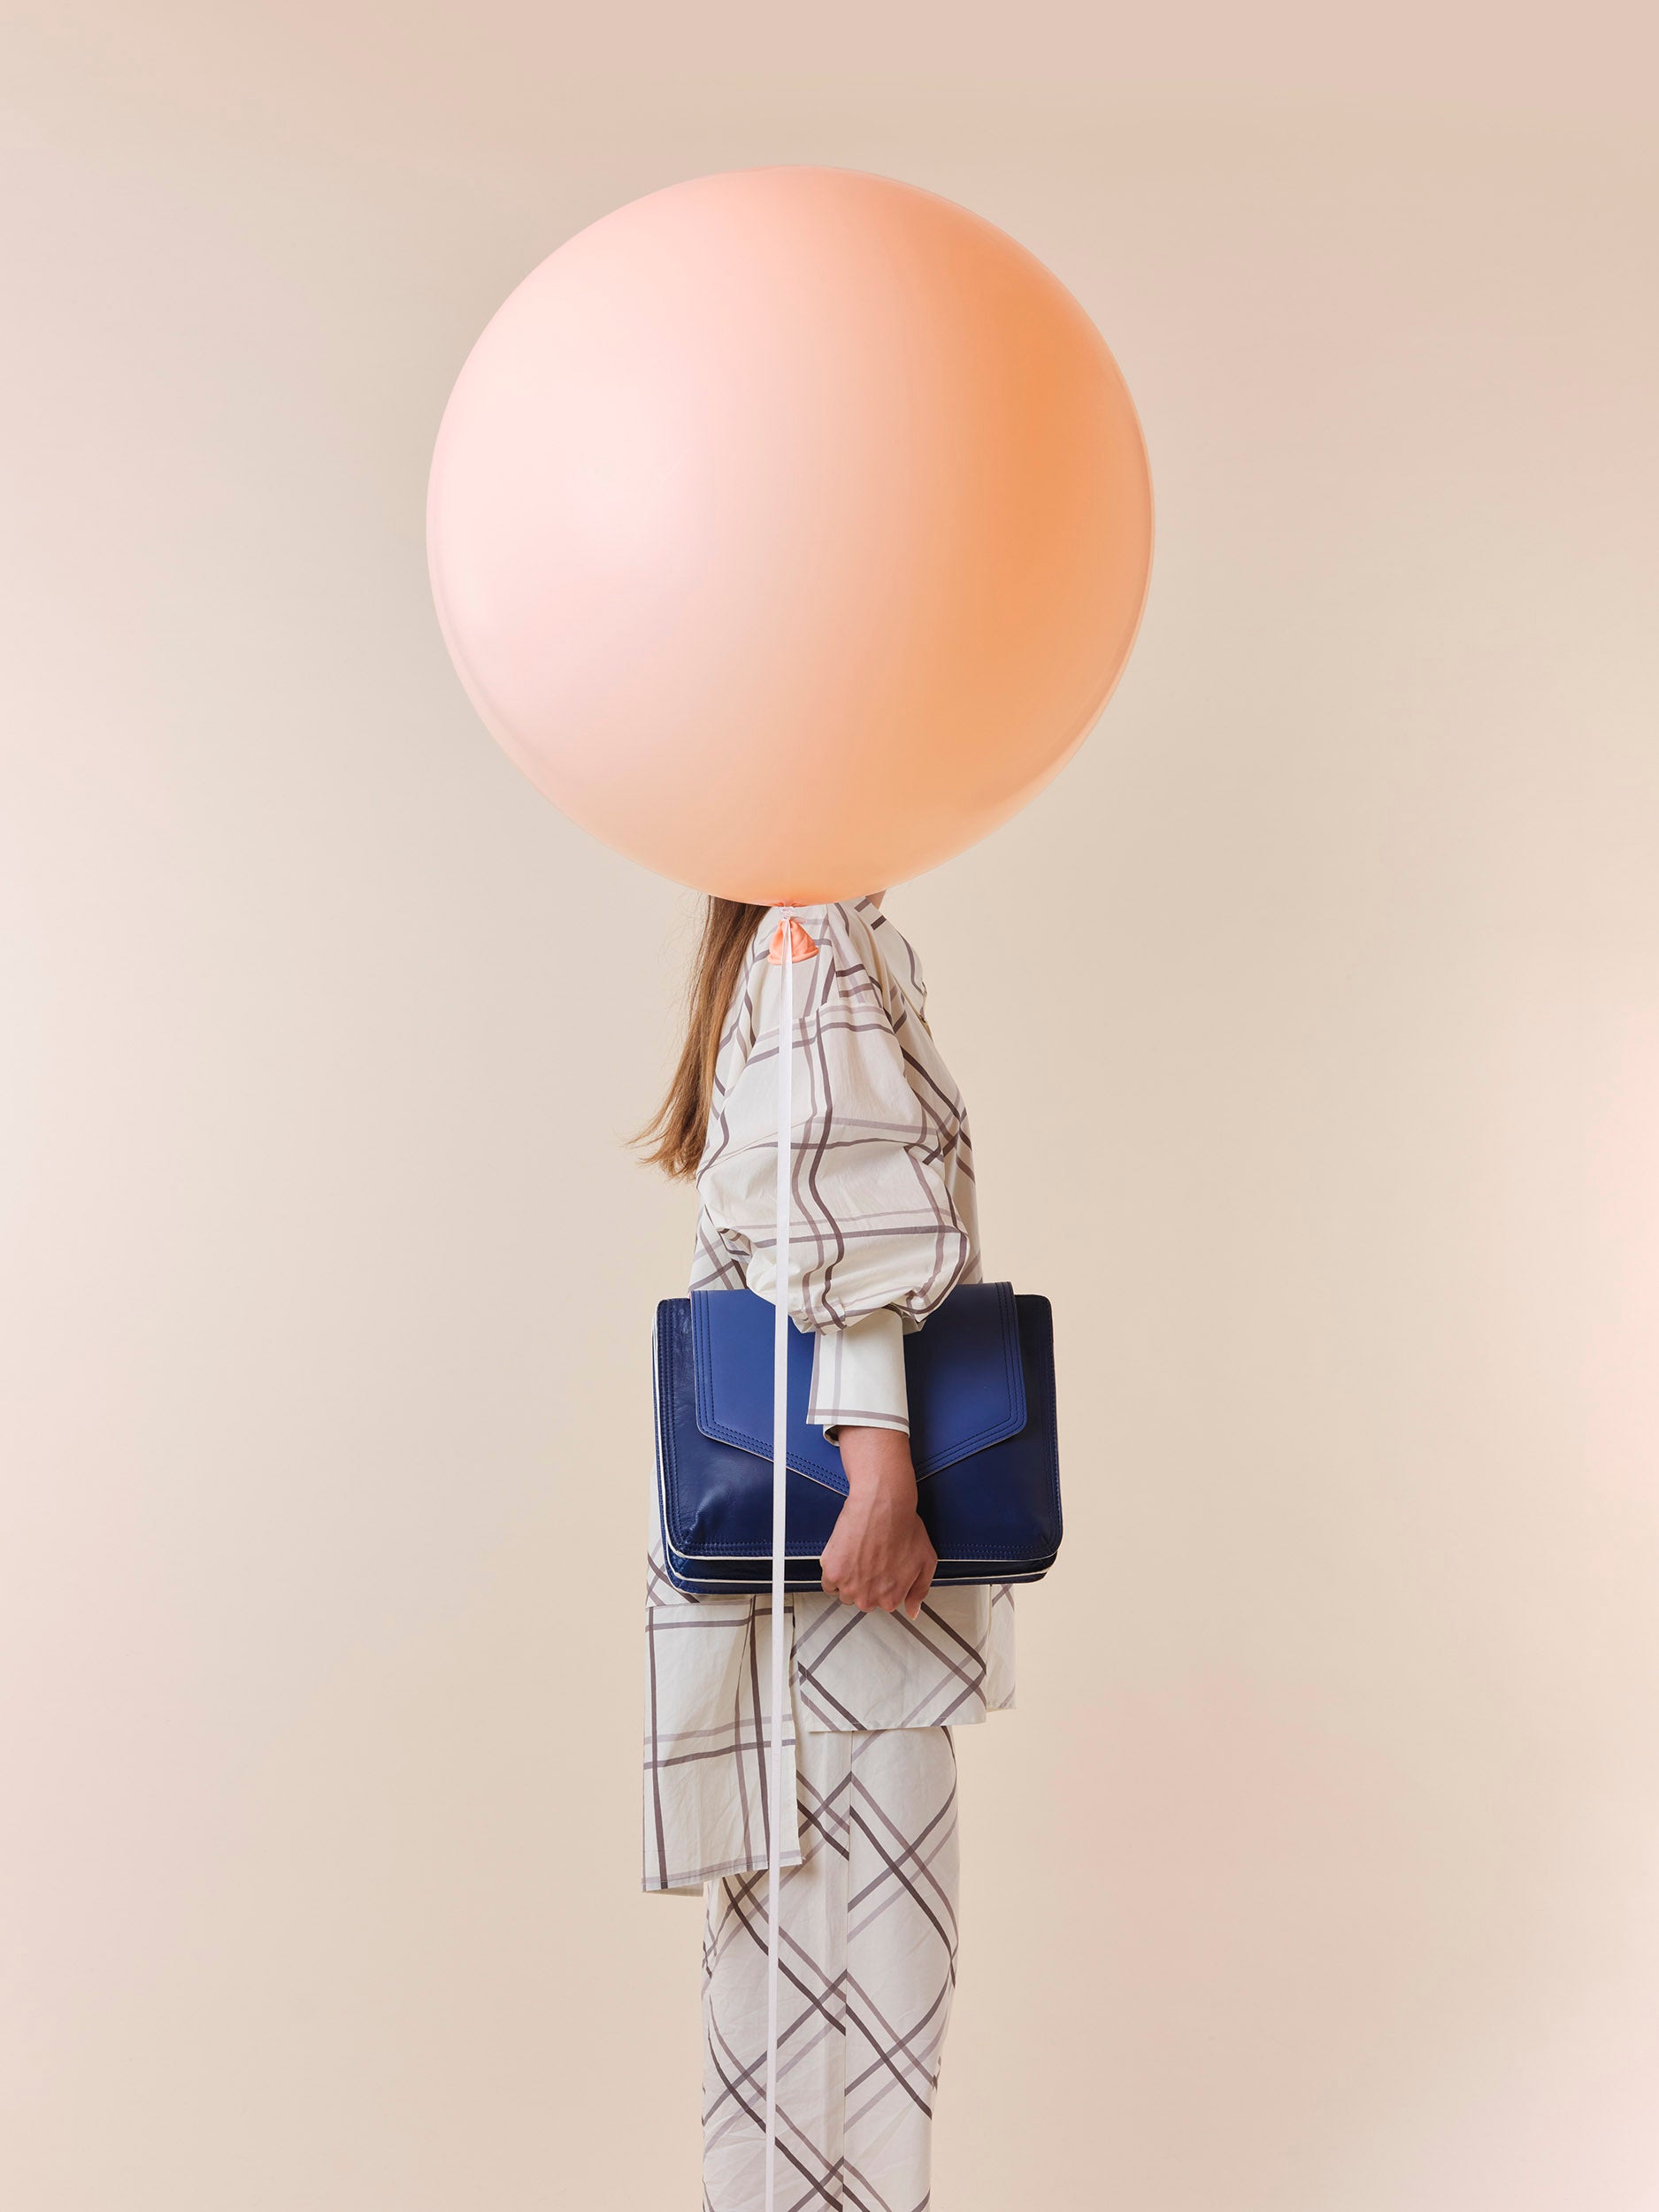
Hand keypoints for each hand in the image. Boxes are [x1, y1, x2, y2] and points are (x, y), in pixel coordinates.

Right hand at [820, 1427, 936, 1620]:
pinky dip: (833, 1572)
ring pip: (844, 1592)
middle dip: (865, 1583)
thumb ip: (919, 1591)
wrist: (882, 1505)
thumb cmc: (905, 1528)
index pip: (881, 1602)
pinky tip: (844, 1555)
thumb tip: (912, 1612)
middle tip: (870, 1559)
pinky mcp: (832, 1572)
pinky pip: (828, 1583)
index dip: (882, 1583)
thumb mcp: (926, 1562)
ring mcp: (848, 1587)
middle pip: (861, 1599)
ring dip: (848, 1579)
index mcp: (890, 1600)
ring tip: (857, 1555)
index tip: (883, 1567)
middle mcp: (868, 1599)